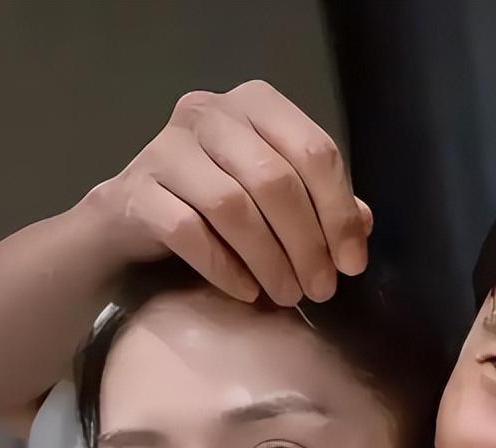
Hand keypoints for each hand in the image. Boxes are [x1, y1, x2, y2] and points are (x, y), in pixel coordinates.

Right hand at [82, 80, 371, 305]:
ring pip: (232, 207)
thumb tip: (363, 224)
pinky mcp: (136, 190)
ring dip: (269, 261)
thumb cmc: (216, 206)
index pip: (315, 152)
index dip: (340, 214)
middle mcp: (210, 112)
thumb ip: (319, 203)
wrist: (132, 219)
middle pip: (275, 181)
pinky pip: (188, 232)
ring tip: (288, 296)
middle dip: (307, 245)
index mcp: (256, 104)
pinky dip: (224, 268)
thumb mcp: (274, 198)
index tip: (352, 265)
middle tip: (320, 289)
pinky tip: (246, 292)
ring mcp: (167, 148)